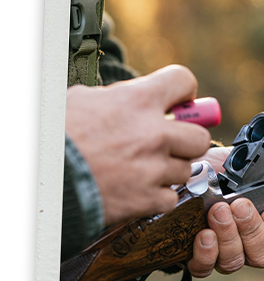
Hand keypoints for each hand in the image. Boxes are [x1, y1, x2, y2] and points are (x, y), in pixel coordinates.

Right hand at [66, 65, 210, 225]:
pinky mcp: (149, 199)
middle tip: (171, 143)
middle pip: (200, 136)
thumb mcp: (83, 100)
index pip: (183, 81)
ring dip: (169, 170)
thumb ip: (117, 98)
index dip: (184, 91)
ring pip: (186, 170)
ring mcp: (154, 169)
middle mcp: (153, 134)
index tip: (181, 102)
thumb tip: (132, 98)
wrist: (46, 179)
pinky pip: (171, 197)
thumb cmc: (59, 138)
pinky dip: (158, 196)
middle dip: (188, 140)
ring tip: (144, 169)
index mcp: (137, 101)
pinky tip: (139, 190)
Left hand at [188, 129, 263, 276]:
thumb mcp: (248, 158)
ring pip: (236, 261)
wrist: (182, 175)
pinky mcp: (198, 258)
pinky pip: (206, 268)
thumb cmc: (219, 171)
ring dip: (229, 235)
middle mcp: (249, 246)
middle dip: (253, 230)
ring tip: (218, 209)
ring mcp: (224, 254)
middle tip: (240, 205)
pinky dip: (206, 254)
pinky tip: (203, 234)